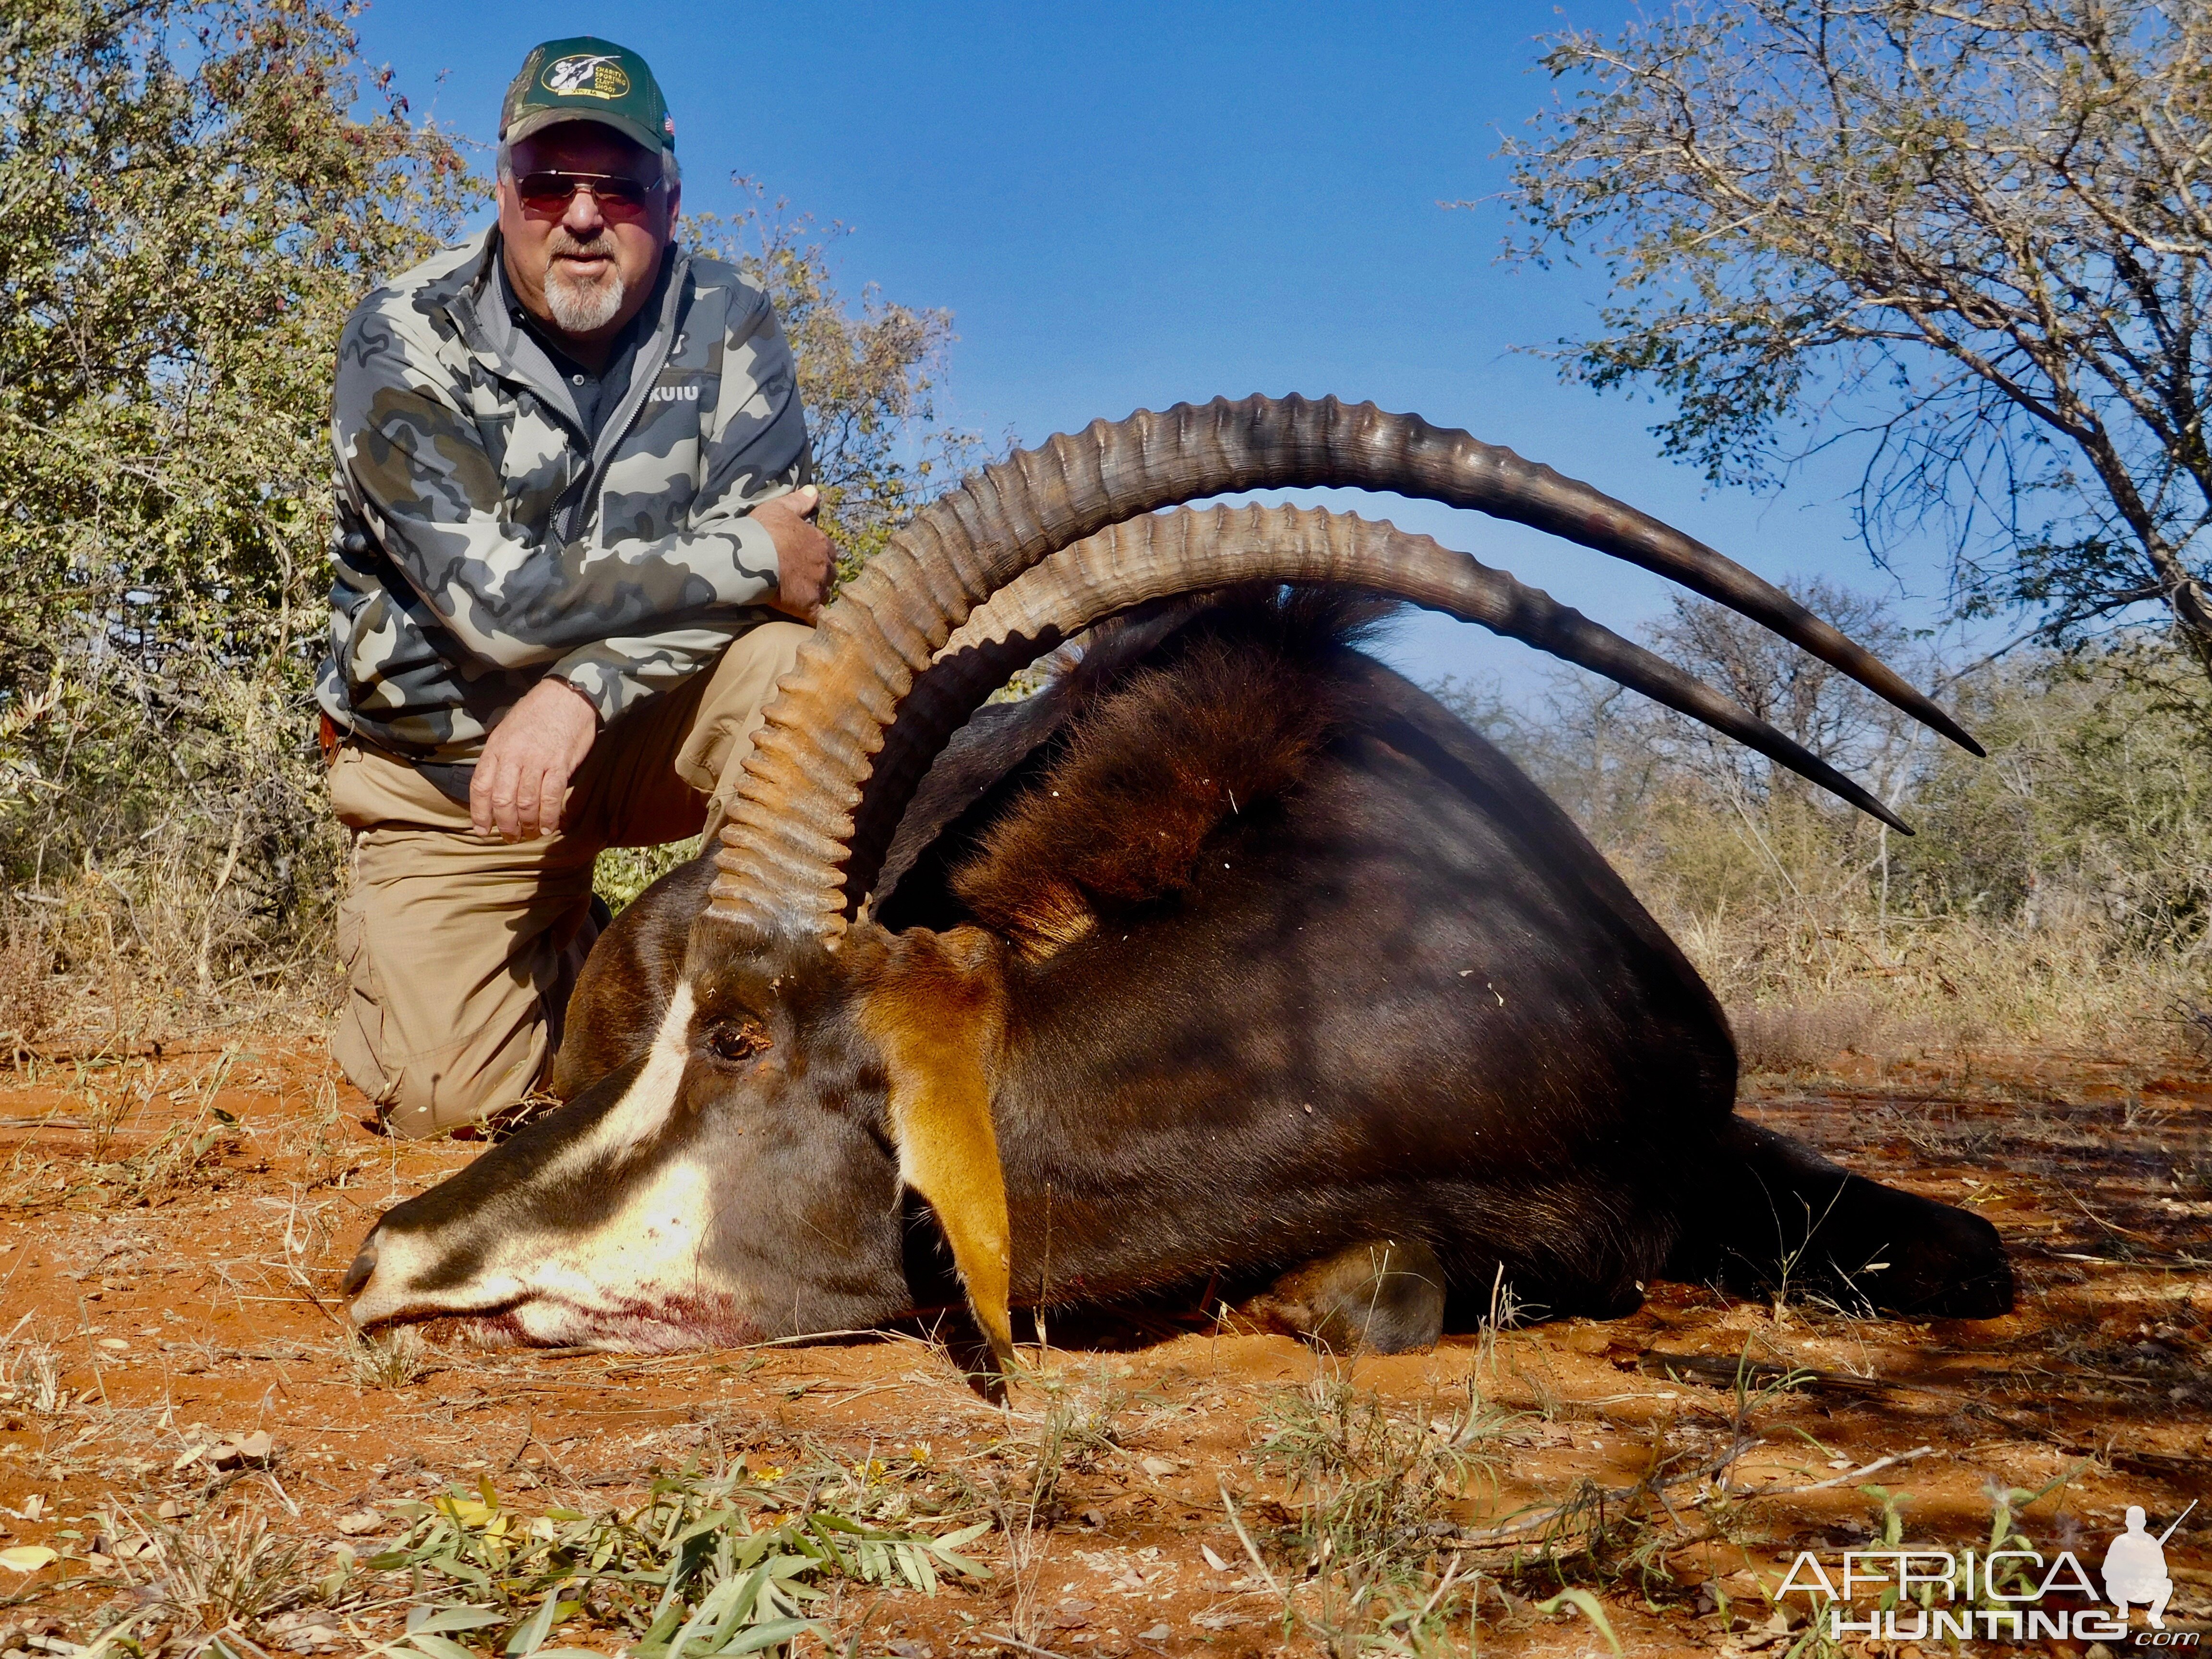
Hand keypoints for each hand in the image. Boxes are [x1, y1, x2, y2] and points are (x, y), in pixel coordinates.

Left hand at [471, 677, 599, 839]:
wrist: (568, 696)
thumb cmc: (537, 714)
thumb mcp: (507, 731)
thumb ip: (500, 758)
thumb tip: (495, 788)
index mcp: (496, 748)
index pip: (480, 786)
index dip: (479, 812)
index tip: (482, 830)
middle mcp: (513, 756)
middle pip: (502, 800)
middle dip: (506, 825)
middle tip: (511, 837)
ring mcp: (536, 761)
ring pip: (526, 802)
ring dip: (527, 825)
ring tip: (530, 834)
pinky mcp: (559, 764)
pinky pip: (550, 797)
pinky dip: (548, 817)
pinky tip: (548, 827)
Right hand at [754, 484, 833, 620]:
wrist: (752, 555)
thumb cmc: (764, 530)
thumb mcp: (780, 508)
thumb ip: (799, 501)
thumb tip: (814, 491)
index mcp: (821, 542)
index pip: (829, 551)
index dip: (819, 556)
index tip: (806, 559)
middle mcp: (825, 565)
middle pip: (830, 574)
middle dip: (821, 577)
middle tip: (804, 580)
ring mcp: (818, 587)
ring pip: (826, 594)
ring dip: (818, 596)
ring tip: (802, 598)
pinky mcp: (808, 606)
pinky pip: (820, 617)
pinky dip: (818, 619)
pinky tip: (813, 621)